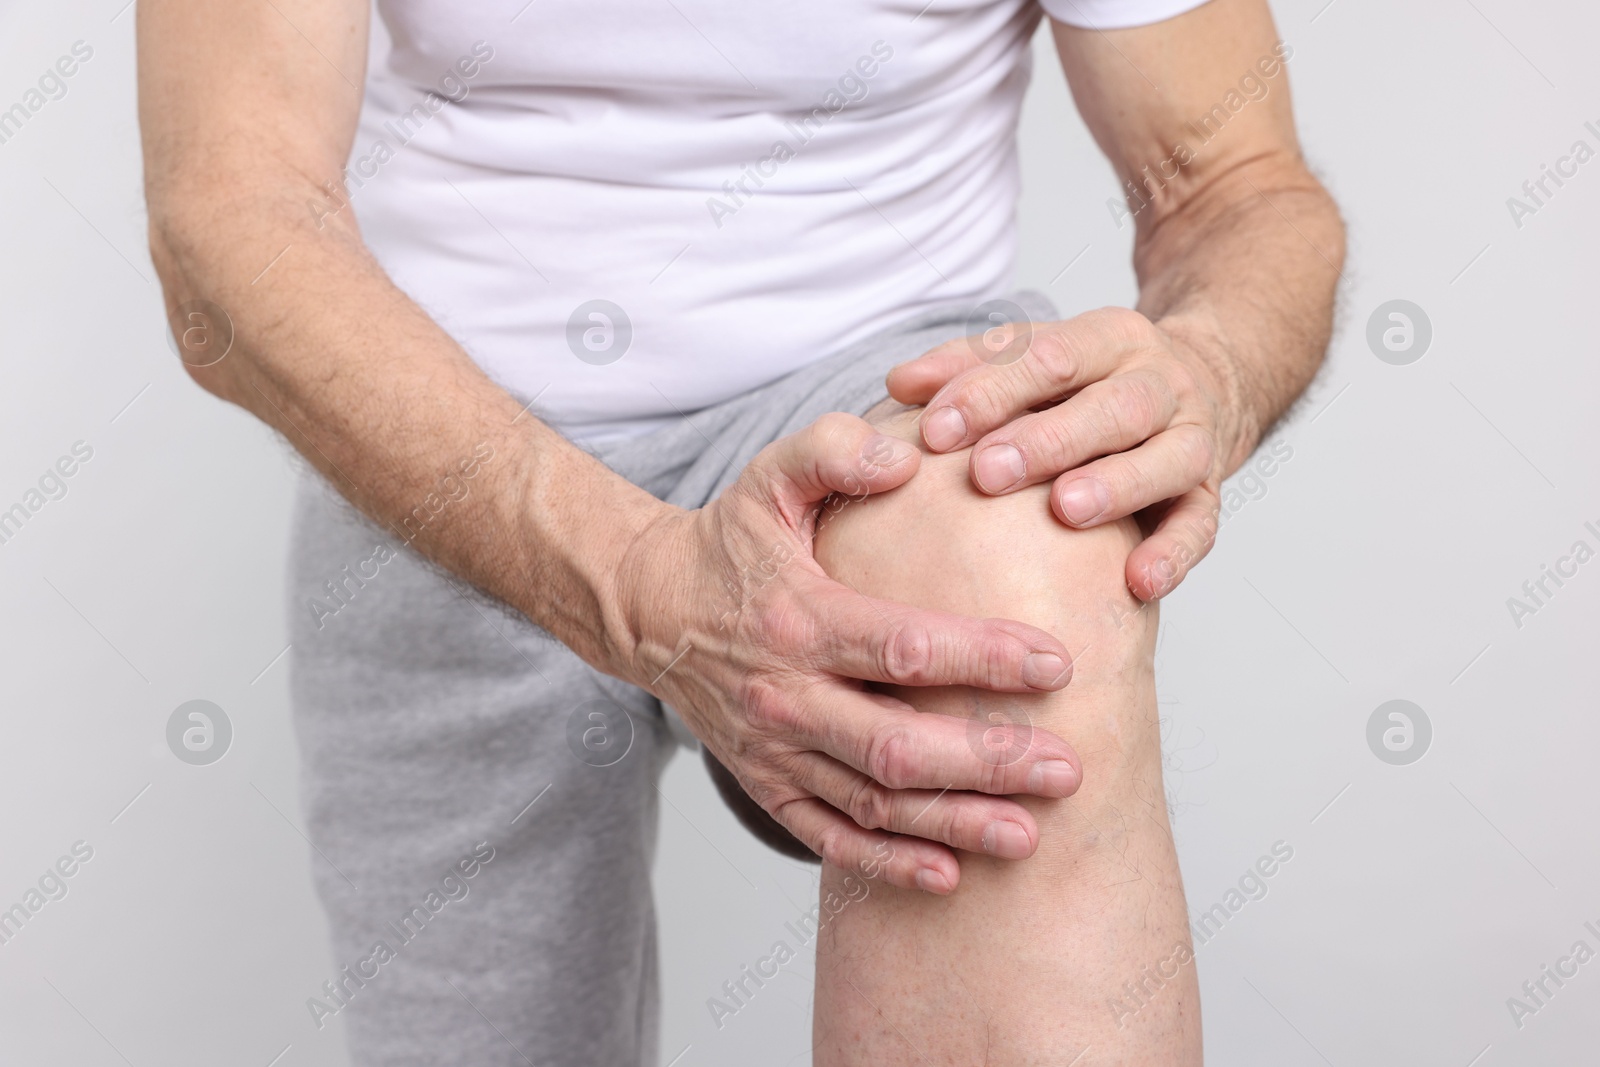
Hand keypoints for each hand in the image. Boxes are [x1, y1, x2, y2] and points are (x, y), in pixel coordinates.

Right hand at [609, 413, 1084, 893]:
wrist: (650, 608)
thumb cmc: (730, 541)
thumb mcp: (772, 477)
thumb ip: (833, 451)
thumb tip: (904, 456)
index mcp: (798, 618)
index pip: (904, 647)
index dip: (985, 657)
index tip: (1059, 664)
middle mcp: (785, 695)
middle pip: (896, 744)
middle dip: (987, 761)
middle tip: (1066, 769)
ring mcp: (774, 750)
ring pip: (872, 802)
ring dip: (952, 822)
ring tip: (1030, 835)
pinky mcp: (766, 784)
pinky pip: (828, 836)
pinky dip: (885, 862)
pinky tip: (947, 874)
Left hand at [886, 307, 1245, 600]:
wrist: (1201, 386)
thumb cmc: (1088, 385)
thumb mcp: (1037, 360)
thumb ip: (970, 369)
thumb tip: (899, 383)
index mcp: (1110, 338)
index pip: (1051, 355)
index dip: (991, 391)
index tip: (935, 430)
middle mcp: (1160, 382)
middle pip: (1112, 405)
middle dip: (1048, 438)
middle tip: (987, 472)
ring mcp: (1193, 438)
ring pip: (1166, 458)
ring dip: (1116, 485)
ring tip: (1065, 510)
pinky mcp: (1209, 494)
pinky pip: (1200, 526)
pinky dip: (1174, 554)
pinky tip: (1137, 582)